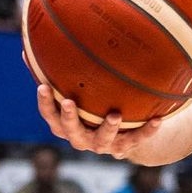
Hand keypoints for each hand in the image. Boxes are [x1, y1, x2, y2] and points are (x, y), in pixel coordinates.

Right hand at [36, 84, 160, 159]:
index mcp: (67, 126)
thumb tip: (33, 45)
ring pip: (103, 140)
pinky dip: (148, 130)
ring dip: (108, 128)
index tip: (43, 86)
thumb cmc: (94, 109)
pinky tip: (158, 119)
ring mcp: (104, 145)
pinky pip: (138, 139)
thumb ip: (58, 74)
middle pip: (71, 131)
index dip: (45, 103)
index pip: (50, 116)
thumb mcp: (77, 93)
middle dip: (69, 118)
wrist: (126, 136)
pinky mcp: (126, 147)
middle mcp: (82, 138)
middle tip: (69, 102)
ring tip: (115, 115)